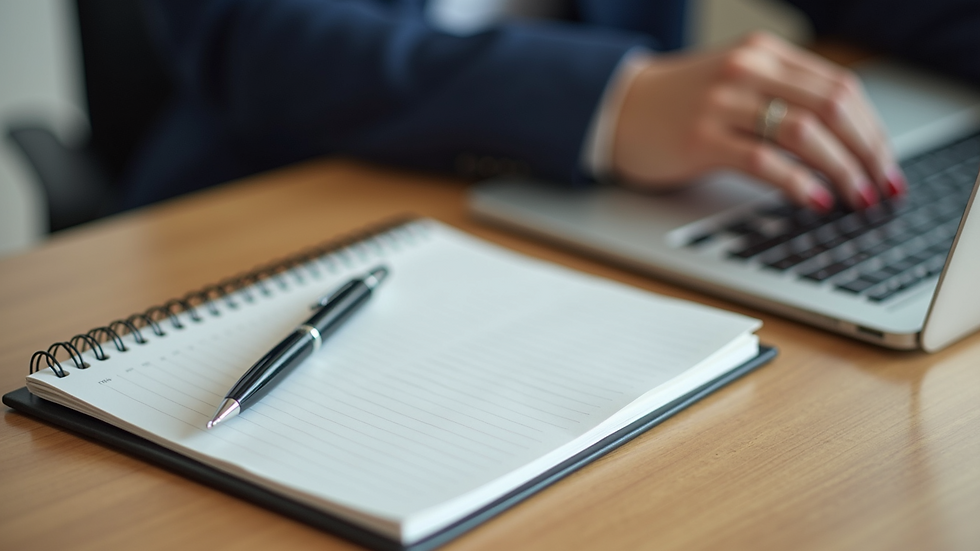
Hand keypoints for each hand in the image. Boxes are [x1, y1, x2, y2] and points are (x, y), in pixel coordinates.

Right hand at [611, 32, 906, 210]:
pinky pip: (762, 160)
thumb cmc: (681, 105)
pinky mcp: (701, 137)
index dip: (873, 129)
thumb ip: (785, 100)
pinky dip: (797, 182)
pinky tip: (815, 200)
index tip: (887, 163)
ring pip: (804, 133)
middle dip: (867, 151)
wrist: (618, 109)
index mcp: (764, 55)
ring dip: (841, 169)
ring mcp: (723, 103)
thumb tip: (847, 145)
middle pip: (831, 108)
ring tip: (857, 197)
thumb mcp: (739, 86)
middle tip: (883, 185)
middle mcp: (748, 71)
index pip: (840, 87)